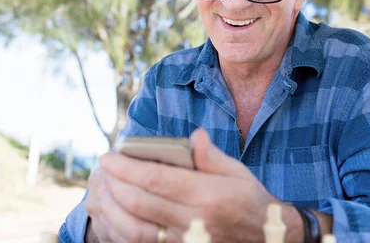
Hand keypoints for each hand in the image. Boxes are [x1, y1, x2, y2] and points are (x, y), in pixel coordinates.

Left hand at [99, 128, 291, 241]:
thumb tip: (194, 136)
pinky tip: (115, 216)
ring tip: (104, 192)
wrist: (268, 239)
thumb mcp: (237, 172)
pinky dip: (122, 232)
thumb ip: (211, 156)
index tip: (108, 157)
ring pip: (136, 230)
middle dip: (114, 185)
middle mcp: (194, 221)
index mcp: (207, 195)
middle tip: (102, 171)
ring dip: (112, 210)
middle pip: (140, 203)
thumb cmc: (249, 199)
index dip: (126, 168)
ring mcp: (186, 242)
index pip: (156, 180)